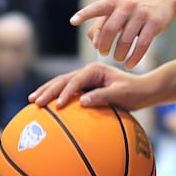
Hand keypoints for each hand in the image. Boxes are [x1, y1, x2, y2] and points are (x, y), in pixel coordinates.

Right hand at [28, 61, 144, 109]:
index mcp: (95, 70)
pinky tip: (45, 105)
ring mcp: (85, 79)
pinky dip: (54, 96)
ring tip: (32, 100)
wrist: (143, 90)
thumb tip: (82, 102)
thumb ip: (103, 96)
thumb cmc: (134, 92)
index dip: (65, 92)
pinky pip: (66, 91)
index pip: (76, 81)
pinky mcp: (85, 87)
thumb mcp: (121, 94)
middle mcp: (88, 71)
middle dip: (48, 90)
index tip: (58, 106)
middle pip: (63, 79)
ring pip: (61, 83)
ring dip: (47, 91)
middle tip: (34, 101)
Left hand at [70, 0, 175, 68]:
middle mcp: (127, 5)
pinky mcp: (154, 23)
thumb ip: (102, 23)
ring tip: (119, 58)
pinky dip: (134, 58)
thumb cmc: (134, 8)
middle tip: (104, 53)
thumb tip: (94, 43)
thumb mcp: (118, 9)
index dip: (84, 14)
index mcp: (114, 1)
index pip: (97, 7)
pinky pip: (142, 45)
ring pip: (126, 39)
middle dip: (105, 45)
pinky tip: (130, 65)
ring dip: (120, 53)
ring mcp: (142, 14)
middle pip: (110, 29)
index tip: (73, 21)